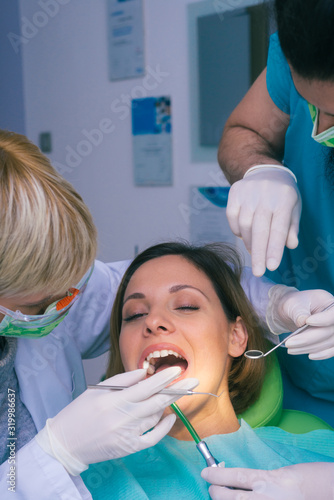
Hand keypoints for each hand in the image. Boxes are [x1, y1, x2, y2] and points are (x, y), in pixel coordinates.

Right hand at [36, 366, 197, 474]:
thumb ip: (123, 381)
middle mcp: (123, 418)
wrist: (65, 443)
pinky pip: (153, 438)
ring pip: (156, 416)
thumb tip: (145, 373)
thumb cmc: (79, 412)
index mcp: (114, 400)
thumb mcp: (97, 390)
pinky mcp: (129, 448)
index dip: (164, 378)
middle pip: (158, 401)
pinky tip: (169, 417)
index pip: (147, 387)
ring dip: (166, 404)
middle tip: (194, 380)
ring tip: (169, 395)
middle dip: (178, 389)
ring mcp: (127, 435)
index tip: (178, 369)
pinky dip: (163, 427)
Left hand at [201, 462, 333, 498]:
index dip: (216, 475)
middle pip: (229, 498)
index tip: (205, 472)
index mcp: (268, 480)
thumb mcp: (283, 473)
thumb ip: (263, 480)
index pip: (233, 476)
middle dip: (216, 492)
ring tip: (220, 496)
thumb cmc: (311, 479)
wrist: (330, 492)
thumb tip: (247, 482)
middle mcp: (264, 498)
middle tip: (212, 487)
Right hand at [226, 166, 300, 276]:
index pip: (279, 228)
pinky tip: (244, 234)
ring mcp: (248, 192)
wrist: (264, 170)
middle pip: (259, 229)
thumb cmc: (282, 196)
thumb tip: (290, 245)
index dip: (275, 249)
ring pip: (244, 225)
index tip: (271, 267)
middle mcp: (265, 194)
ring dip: (249, 243)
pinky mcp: (234, 192)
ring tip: (254, 251)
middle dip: (258, 253)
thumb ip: (292, 228)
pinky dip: (237, 230)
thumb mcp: (294, 208)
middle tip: (258, 272)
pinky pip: (232, 217)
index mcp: (284, 198)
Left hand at [266, 285, 333, 358]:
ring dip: (309, 348)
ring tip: (291, 348)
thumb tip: (302, 322)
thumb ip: (298, 312)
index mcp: (329, 303)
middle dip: (308, 339)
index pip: (333, 314)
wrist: (292, 312)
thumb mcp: (293, 303)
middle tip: (289, 343)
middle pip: (330, 332)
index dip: (324, 320)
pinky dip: (321, 354)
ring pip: (329, 343)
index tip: (308, 321)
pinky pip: (331, 350)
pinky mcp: (331, 340)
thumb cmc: (294, 305)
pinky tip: (309, 355)